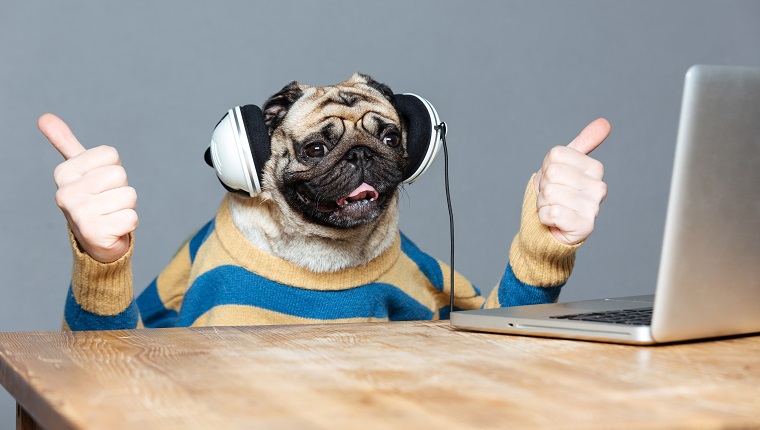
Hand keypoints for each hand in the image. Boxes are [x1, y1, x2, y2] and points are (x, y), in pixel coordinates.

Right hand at [39, 113, 137, 262]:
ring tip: (110, 214)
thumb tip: (44, 117)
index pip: (110, 154)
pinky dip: (128, 224)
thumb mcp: (80, 170)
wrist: (96, 242)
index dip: (113, 169)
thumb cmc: (93, 200)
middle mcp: (65, 192)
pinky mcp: (95, 233)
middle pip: (120, 175)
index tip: (101, 184)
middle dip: (121, 189)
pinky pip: (131, 218)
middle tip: (107, 202)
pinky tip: (113, 229)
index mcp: (63, 173)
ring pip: (129, 196)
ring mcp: (78, 214)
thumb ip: (66, 143)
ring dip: (126, 207)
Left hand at [534, 118, 609, 244]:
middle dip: (544, 187)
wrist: (550, 229)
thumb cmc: (557, 195)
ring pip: (550, 193)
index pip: (555, 155)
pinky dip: (544, 217)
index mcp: (594, 168)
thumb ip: (583, 143)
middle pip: (551, 173)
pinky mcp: (584, 226)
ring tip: (554, 208)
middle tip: (553, 197)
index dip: (546, 167)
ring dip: (543, 203)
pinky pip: (551, 212)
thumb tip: (605, 123)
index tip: (554, 180)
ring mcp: (593, 207)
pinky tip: (554, 221)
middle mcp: (599, 187)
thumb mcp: (565, 165)